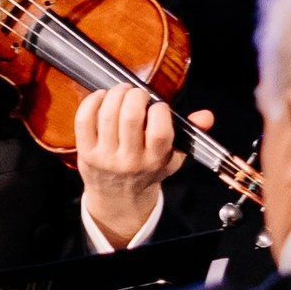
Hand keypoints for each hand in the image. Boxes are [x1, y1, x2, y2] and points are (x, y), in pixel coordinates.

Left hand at [75, 86, 197, 246]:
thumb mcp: (173, 157)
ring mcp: (106, 156)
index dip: (159, 110)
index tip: (158, 106)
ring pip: (107, 115)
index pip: (160, 131)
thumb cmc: (147, 170)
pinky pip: (84, 120)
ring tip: (122, 92)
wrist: (118, 198)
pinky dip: (92, 101)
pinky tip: (102, 97)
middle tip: (137, 94)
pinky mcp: (86, 152)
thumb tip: (206, 116)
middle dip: (135, 95)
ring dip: (116, 94)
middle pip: (130, 117)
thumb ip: (190, 135)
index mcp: (155, 159)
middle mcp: (130, 159)